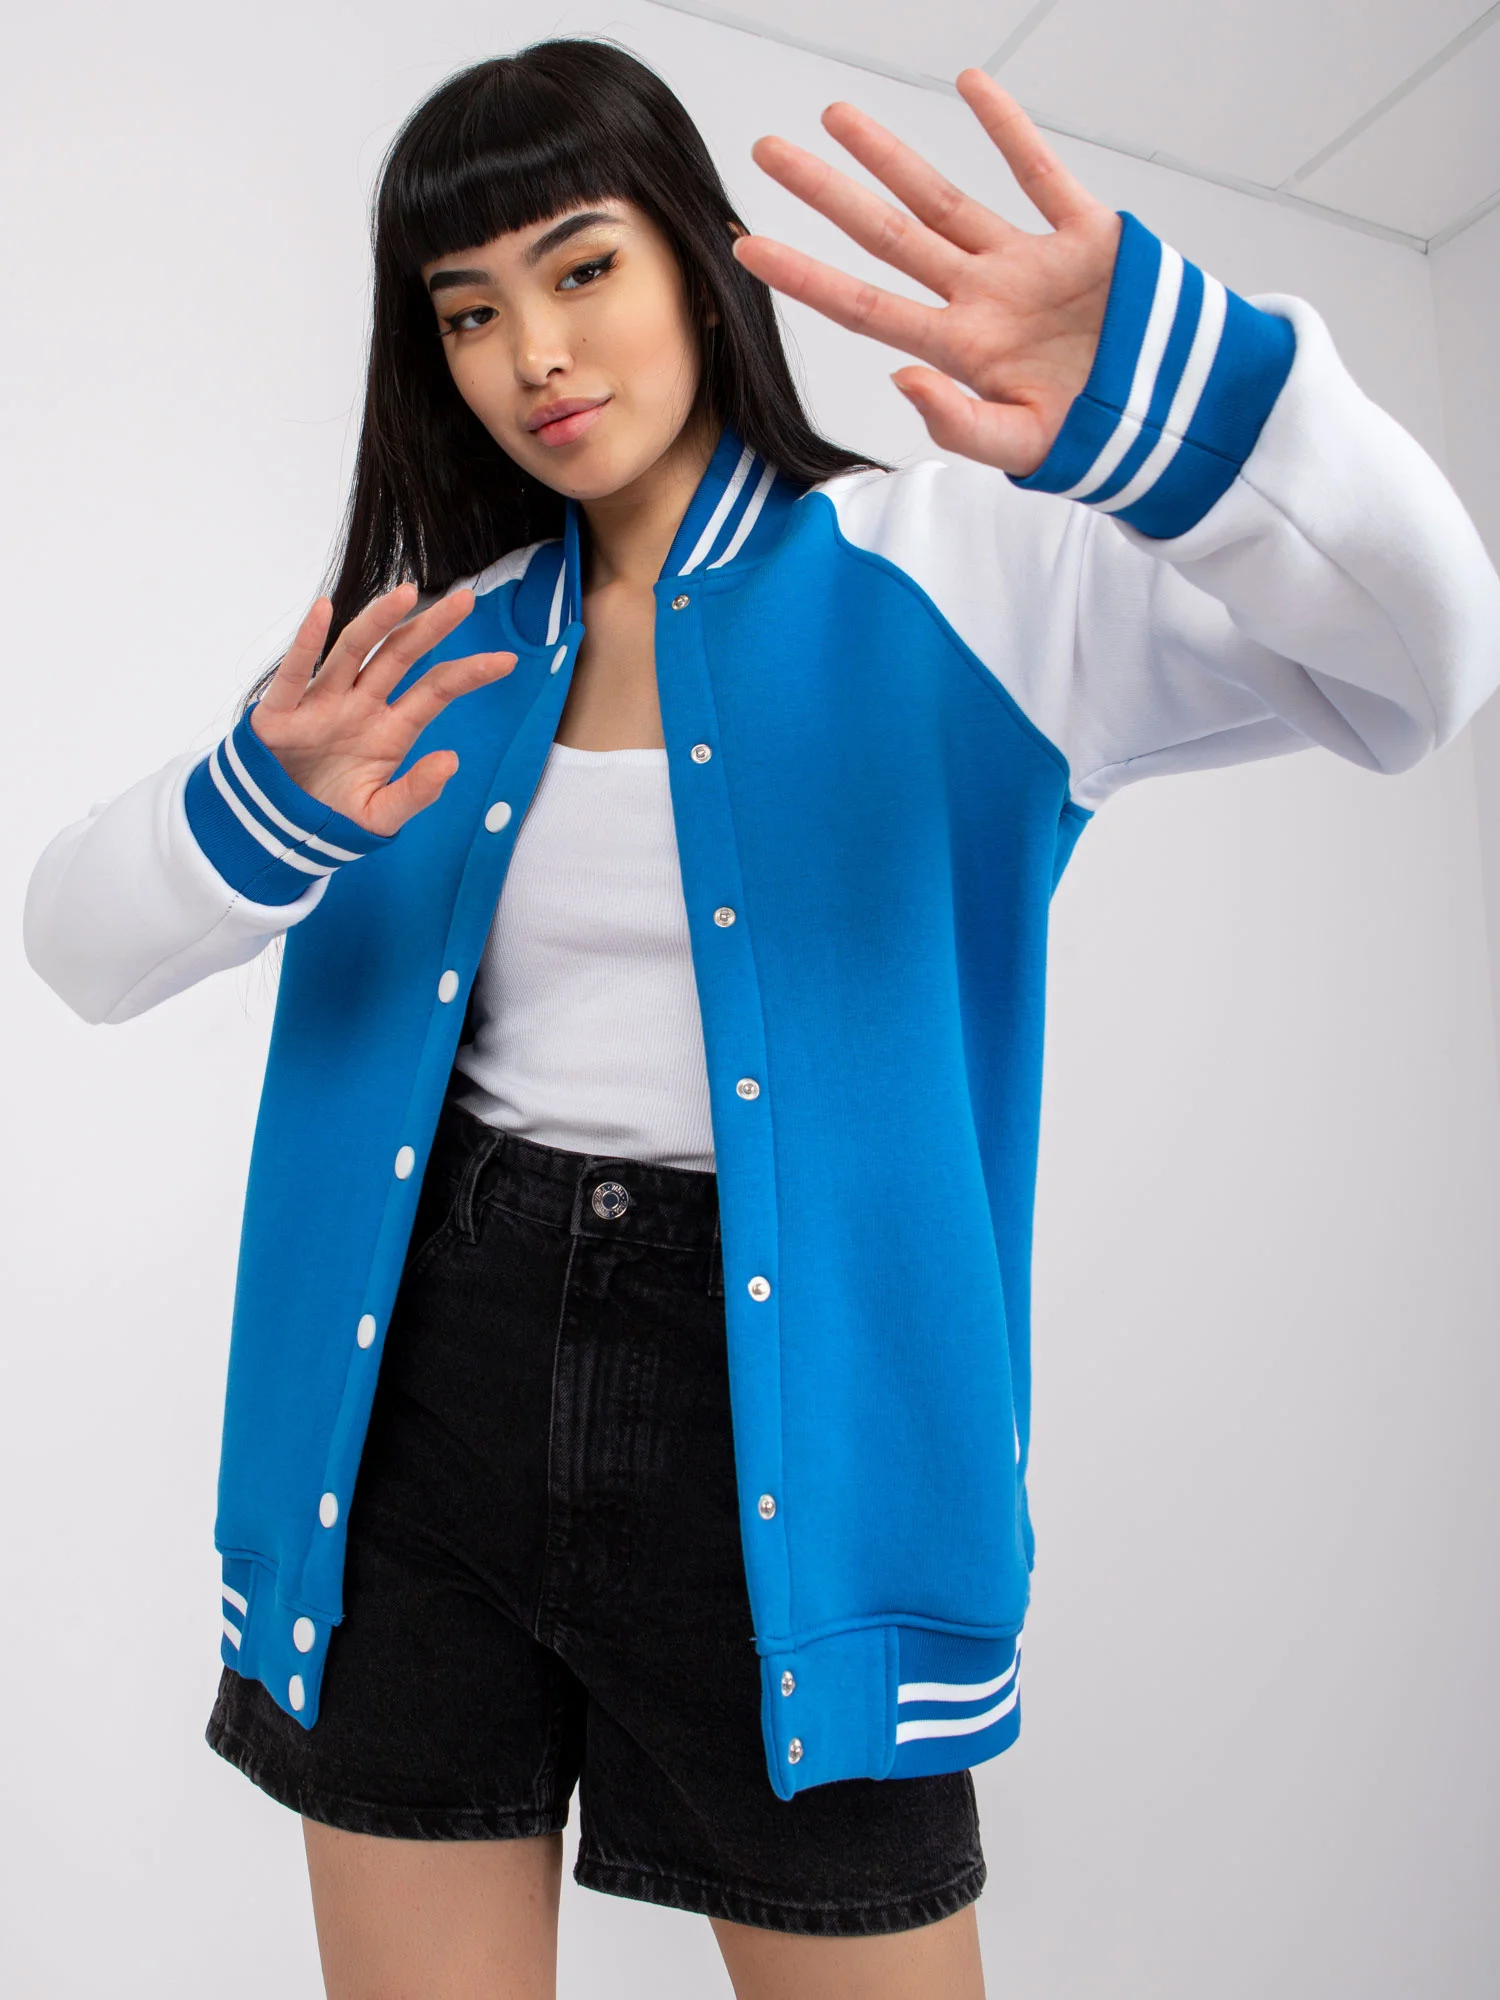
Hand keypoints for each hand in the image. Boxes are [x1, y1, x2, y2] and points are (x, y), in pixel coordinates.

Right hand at [250, 584, 516, 836]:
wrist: (279, 833)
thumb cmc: (331, 816)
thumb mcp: (381, 814)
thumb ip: (415, 792)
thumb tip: (452, 760)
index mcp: (391, 730)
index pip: (436, 691)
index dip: (469, 674)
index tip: (508, 660)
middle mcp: (361, 706)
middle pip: (401, 657)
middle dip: (433, 627)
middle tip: (467, 599)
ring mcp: (323, 703)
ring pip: (354, 652)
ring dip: (379, 621)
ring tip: (408, 593)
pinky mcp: (281, 713)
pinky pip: (295, 673)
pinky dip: (306, 642)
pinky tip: (323, 611)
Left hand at [732, 69, 1121, 477]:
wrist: (1181, 420)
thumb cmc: (1102, 440)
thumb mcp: (1024, 447)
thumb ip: (959, 423)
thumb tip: (901, 377)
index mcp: (965, 350)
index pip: (865, 306)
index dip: (806, 276)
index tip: (749, 247)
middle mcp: (984, 300)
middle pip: (888, 237)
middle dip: (827, 194)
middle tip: (769, 154)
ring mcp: (1029, 265)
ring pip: (944, 199)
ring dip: (890, 157)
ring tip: (835, 117)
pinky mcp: (1087, 238)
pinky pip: (1040, 173)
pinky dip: (1009, 128)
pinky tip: (971, 87)